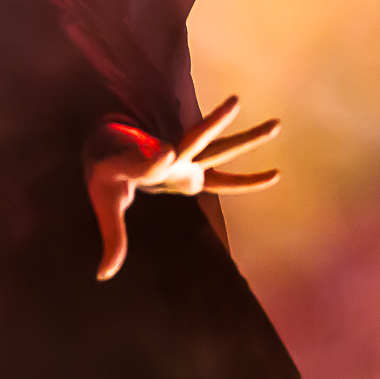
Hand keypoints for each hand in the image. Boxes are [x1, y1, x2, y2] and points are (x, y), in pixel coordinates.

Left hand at [84, 95, 279, 281]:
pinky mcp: (195, 171)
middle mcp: (167, 157)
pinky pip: (225, 177)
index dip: (155, 159)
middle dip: (212, 123)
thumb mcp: (105, 206)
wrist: (112, 151)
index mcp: (136, 162)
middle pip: (194, 138)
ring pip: (220, 148)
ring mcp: (185, 161)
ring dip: (248, 138)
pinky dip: (248, 180)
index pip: (147, 160)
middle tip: (234, 103)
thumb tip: (102, 276)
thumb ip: (112, 239)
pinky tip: (276, 175)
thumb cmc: (106, 178)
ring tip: (277, 124)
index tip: (166, 151)